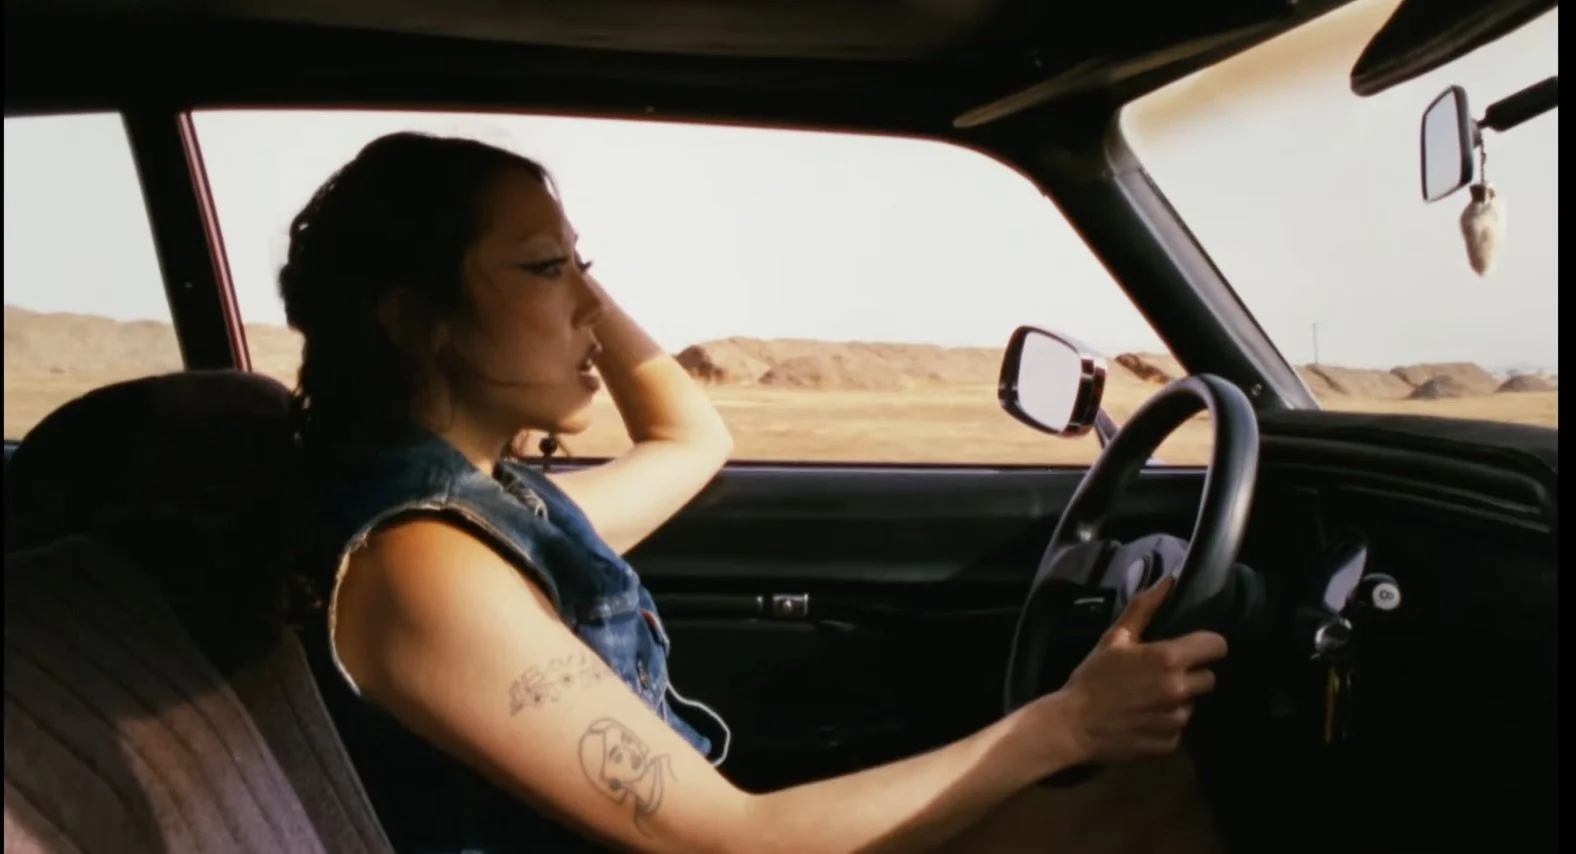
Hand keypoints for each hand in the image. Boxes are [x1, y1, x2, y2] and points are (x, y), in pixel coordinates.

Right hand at [1057, 575, 1227, 762]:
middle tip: (1162, 674)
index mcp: (1169, 659)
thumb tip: (1169, 580)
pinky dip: (1165, 725)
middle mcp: (1180, 689)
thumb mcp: (1115, 638)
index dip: (1206, 645)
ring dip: (1177, 700)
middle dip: (1191, 674)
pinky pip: (1178, 729)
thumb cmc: (1093, 677)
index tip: (1192, 648)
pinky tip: (1143, 720)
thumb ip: (1144, 608)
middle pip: (1209, 678)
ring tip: (1148, 699)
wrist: (1073, 725)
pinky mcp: (1170, 744)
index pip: (1217, 645)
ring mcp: (1176, 720)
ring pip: (1192, 704)